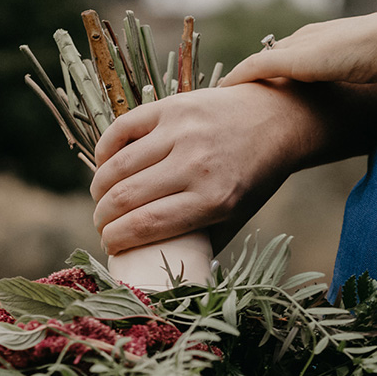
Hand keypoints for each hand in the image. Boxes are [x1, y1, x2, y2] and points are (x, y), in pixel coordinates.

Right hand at [90, 78, 376, 253]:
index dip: (116, 239)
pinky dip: (105, 150)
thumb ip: (205, 241)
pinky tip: (104, 165)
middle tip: (102, 225)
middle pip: (125, 198)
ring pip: (117, 166)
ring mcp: (181, 132)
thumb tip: (164, 269)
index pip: (146, 225)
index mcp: (214, 199)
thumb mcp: (238, 215)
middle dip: (103, 218)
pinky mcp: (171, 106)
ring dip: (100, 188)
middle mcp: (196, 164)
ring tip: (102, 199)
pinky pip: (121, 129)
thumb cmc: (255, 176)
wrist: (276, 120)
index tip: (110, 245)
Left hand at [223, 5, 376, 90]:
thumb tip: (375, 99)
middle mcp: (308, 39)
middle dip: (249, 75)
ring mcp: (301, 47)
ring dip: (238, 79)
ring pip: (257, 62)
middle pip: (268, 56)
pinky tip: (222, 93)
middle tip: (229, 97)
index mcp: (324, 40)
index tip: (256, 91)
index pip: (289, 55)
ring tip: (220, 99)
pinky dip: (238, 79)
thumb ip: (364, 80)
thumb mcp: (376, 72)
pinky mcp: (297, 58)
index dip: (272, 73)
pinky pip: (255, 68)